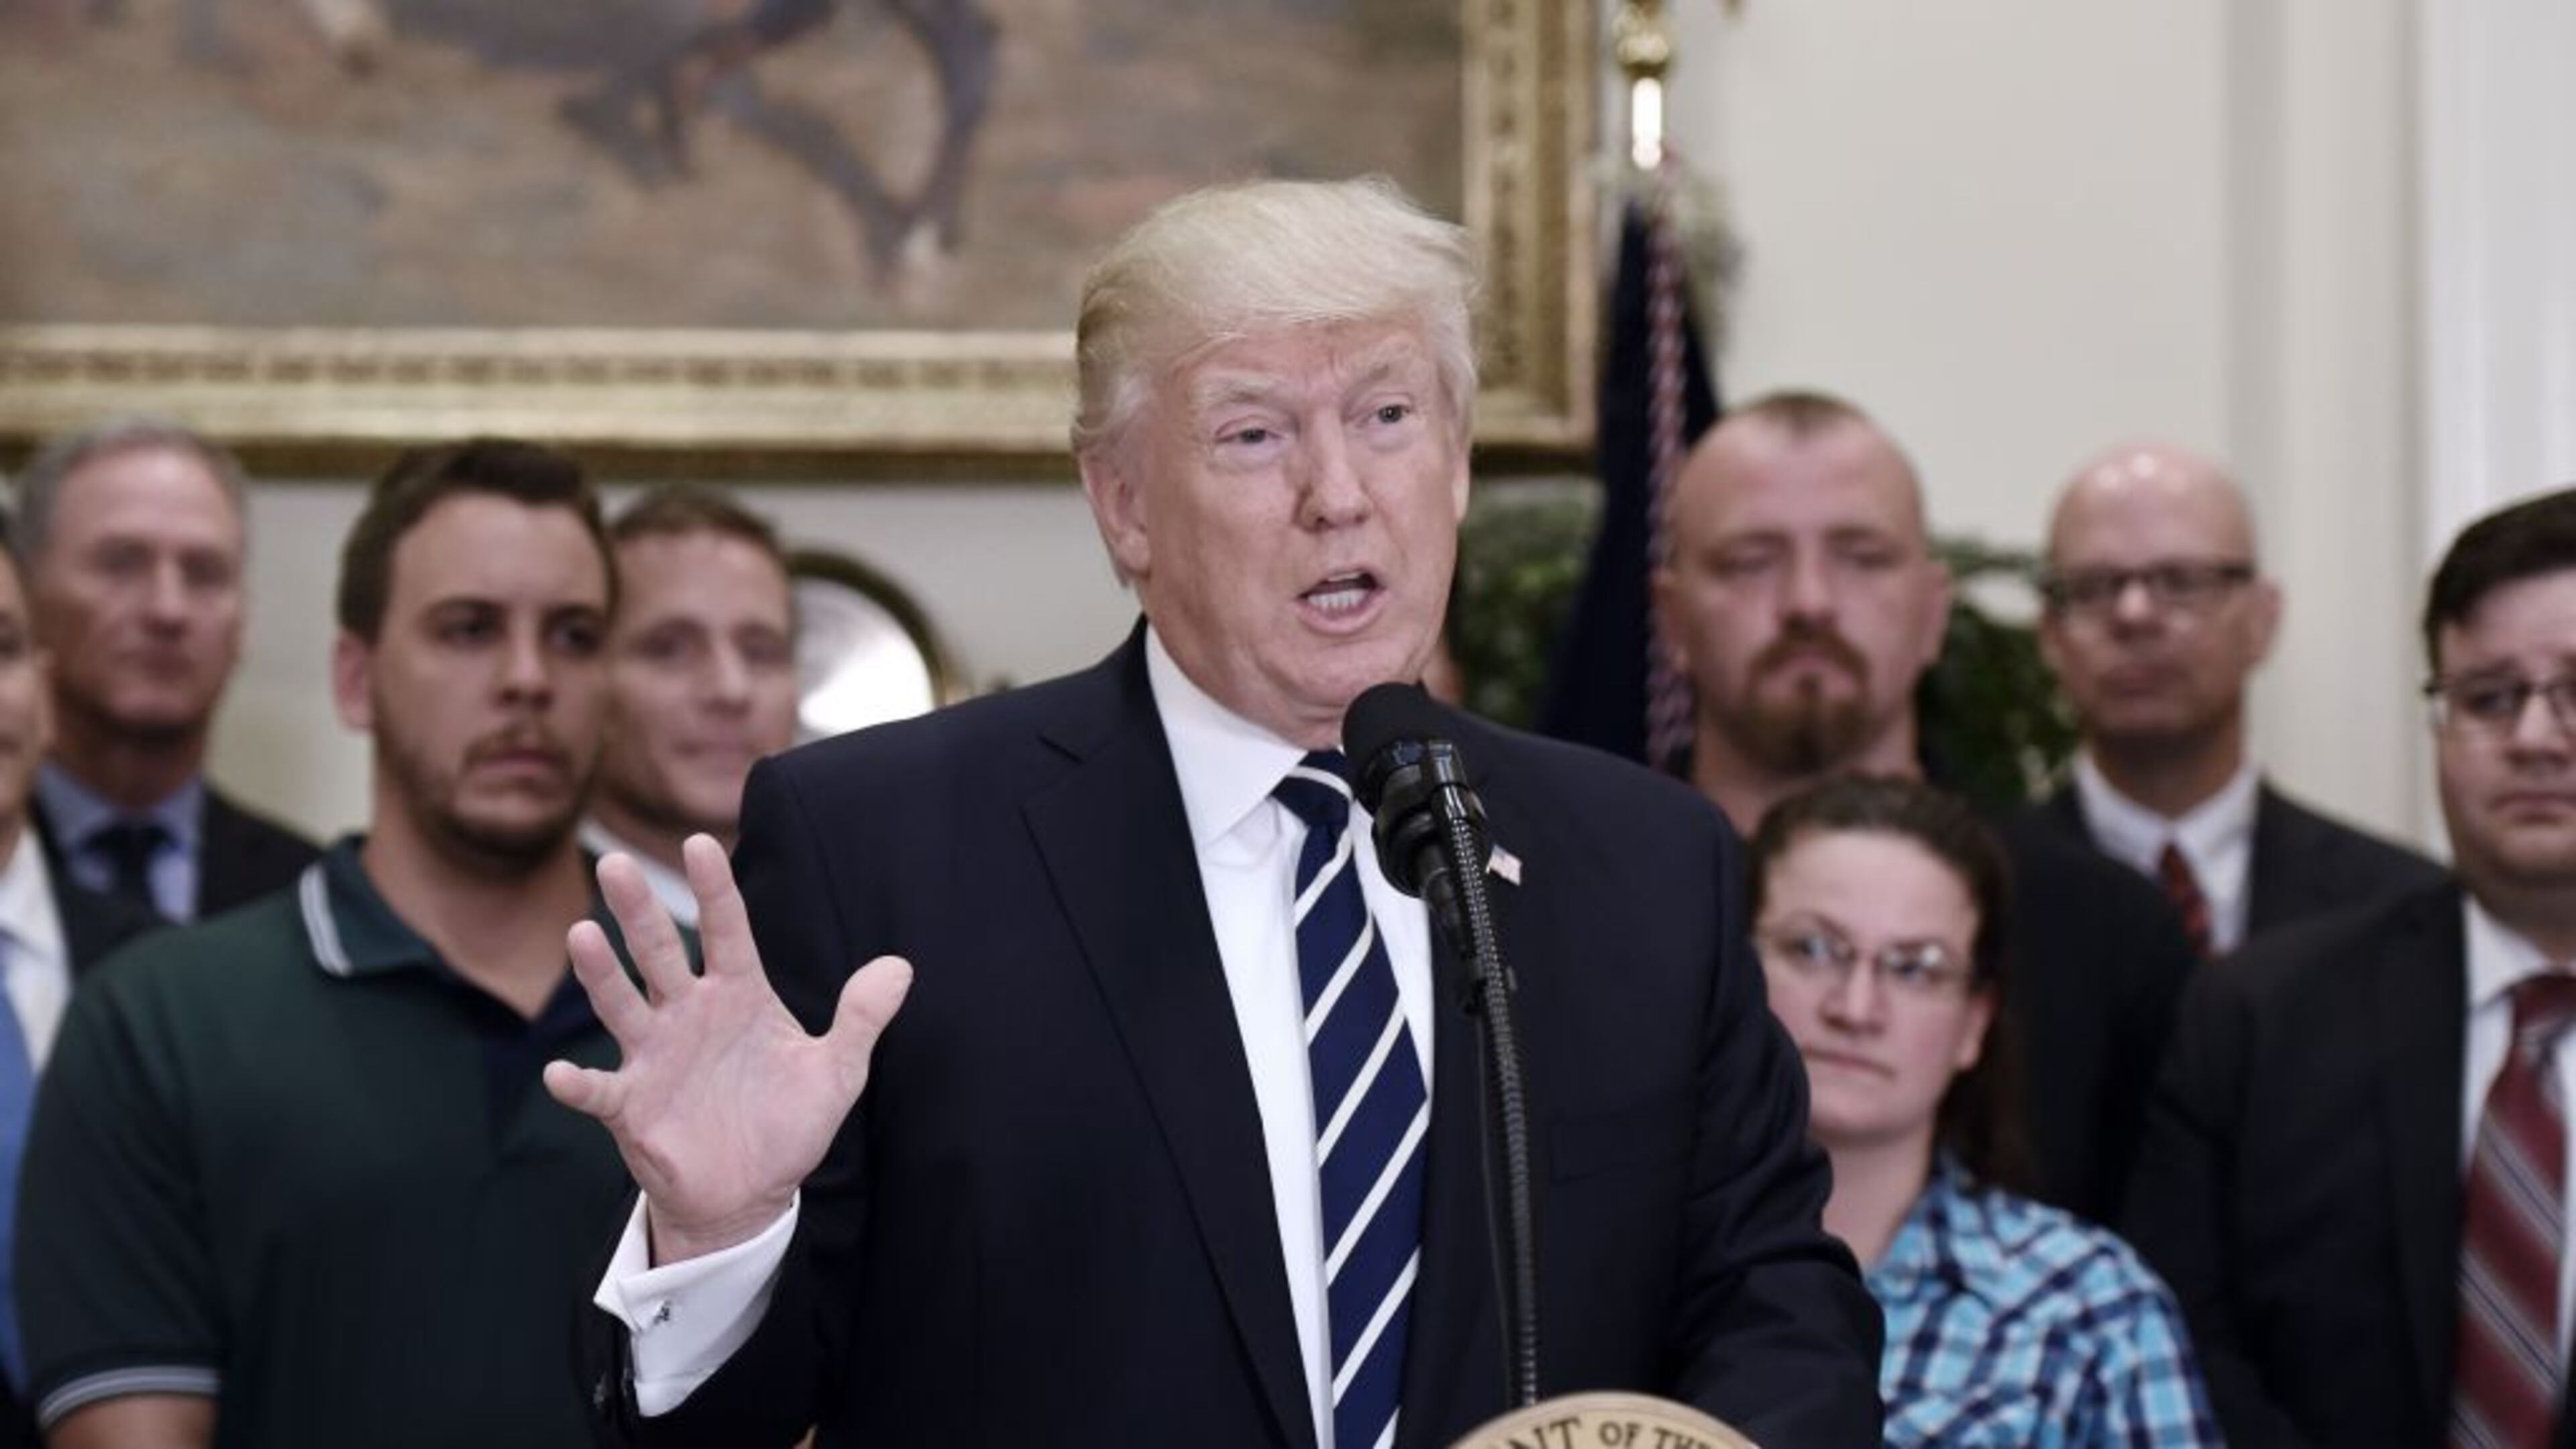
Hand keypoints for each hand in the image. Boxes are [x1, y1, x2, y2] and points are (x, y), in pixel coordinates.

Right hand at [543, 835, 912, 1263]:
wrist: (752, 1193)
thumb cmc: (788, 1124)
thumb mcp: (836, 1073)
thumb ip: (862, 1019)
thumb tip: (901, 967)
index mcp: (738, 995)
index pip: (726, 931)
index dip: (714, 889)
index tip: (699, 843)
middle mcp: (689, 1014)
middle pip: (660, 952)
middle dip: (639, 910)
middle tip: (617, 863)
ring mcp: (655, 1056)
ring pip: (622, 1004)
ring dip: (601, 973)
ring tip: (583, 935)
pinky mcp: (631, 1106)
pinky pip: (600, 1091)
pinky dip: (578, 1083)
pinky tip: (561, 1074)